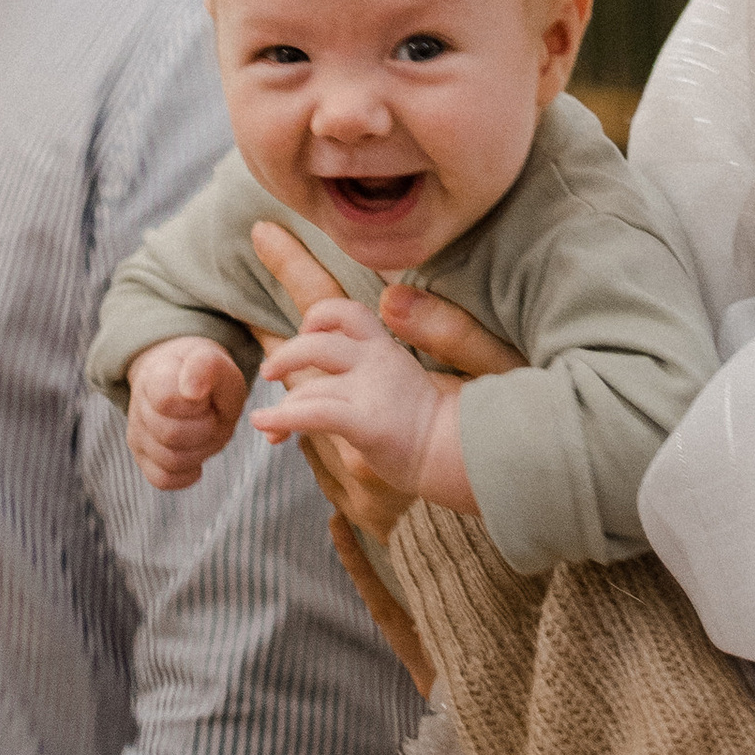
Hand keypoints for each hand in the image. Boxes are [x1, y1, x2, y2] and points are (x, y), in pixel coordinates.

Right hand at [125, 338, 246, 490]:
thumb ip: (207, 366)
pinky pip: (164, 480)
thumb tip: (191, 391)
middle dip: (204, 428)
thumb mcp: (216, 362)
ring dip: (200, 450)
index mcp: (154, 376)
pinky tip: (197, 452)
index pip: (165, 400)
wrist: (188, 380)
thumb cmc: (206, 374)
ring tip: (206, 429)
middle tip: (211, 413)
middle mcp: (138, 406)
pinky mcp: (143, 459)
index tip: (205, 395)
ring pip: (170, 460)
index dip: (196, 403)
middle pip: (171, 434)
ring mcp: (138, 435)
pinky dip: (186, 473)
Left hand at [247, 225, 524, 544]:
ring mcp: (374, 391)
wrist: (488, 464)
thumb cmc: (477, 420)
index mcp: (394, 350)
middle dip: (289, 347)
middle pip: (322, 335)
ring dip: (286, 389)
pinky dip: (284, 416)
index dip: (316, 301)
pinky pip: (314, 410)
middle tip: (268, 367)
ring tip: (267, 415)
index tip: (288, 289)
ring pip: (312, 376)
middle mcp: (381, 362)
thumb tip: (392, 297)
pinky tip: (266, 424)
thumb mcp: (470, 363)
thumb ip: (437, 330)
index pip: (349, 312)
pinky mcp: (369, 423)